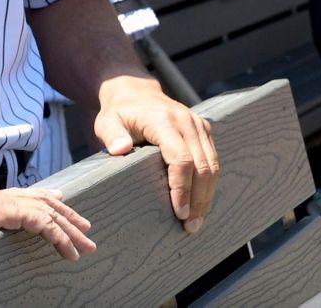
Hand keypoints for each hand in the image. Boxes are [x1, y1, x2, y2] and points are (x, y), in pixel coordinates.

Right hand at [0, 184, 95, 260]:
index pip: (23, 195)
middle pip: (42, 201)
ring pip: (48, 213)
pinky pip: (42, 223)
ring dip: (70, 230)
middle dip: (67, 216)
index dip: (45, 199)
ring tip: (87, 246)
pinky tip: (69, 251)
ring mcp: (1, 202)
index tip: (61, 202)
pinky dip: (59, 237)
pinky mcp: (4, 212)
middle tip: (86, 228)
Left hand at [95, 75, 217, 233]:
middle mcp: (186, 120)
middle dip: (198, 199)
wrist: (135, 92)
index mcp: (163, 119)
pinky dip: (209, 184)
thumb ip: (111, 135)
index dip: (182, 188)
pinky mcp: (204, 129)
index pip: (181, 159)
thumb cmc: (119, 113)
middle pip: (202, 166)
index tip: (179, 213)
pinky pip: (213, 160)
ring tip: (196, 221)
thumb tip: (119, 150)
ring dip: (207, 195)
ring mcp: (198, 124)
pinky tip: (201, 203)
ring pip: (212, 165)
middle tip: (190, 226)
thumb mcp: (107, 121)